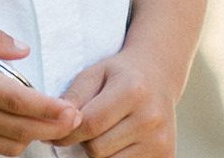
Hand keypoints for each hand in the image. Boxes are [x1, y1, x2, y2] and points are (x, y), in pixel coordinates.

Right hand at [0, 19, 80, 155]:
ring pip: (10, 144)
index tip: (71, 109)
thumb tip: (24, 50)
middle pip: (21, 129)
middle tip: (73, 118)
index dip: (49, 110)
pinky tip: (20, 125)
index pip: (18, 102)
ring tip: (50, 122)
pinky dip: (13, 139)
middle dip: (53, 127)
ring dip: (34, 136)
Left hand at [62, 50, 179, 157]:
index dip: (66, 132)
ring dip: (100, 152)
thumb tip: (57, 125)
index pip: (89, 124)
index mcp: (132, 91)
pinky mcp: (166, 156)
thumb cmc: (120, 75)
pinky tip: (119, 141)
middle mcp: (151, 118)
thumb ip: (74, 97)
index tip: (58, 132)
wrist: (159, 77)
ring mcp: (161, 140)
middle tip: (89, 126)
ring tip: (106, 132)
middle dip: (85, 141)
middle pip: (97, 149)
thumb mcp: (94, 74)